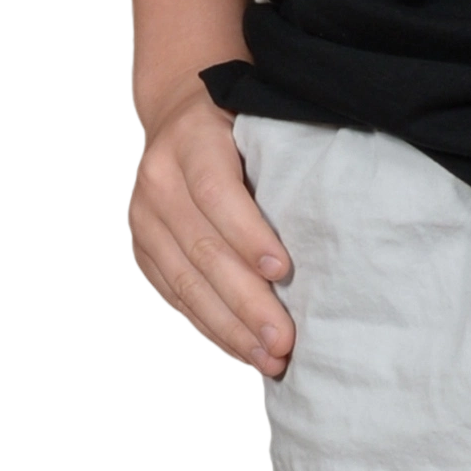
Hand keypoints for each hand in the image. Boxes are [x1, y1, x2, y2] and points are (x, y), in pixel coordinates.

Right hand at [127, 80, 297, 378]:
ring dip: (230, 329)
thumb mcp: (255, 119)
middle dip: (246, 303)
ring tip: (268, 359)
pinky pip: (176, 298)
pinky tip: (241, 350)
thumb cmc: (236, 120)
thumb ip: (278, 158)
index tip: (283, 272)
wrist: (177, 111)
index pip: (217, 193)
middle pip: (203, 250)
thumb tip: (327, 219)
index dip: (249, 235)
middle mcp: (157, 181)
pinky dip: (211, 329)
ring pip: (186, 283)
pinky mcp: (142, 252)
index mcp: (189, 140)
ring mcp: (144, 221)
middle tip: (284, 340)